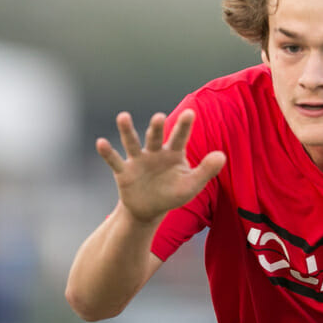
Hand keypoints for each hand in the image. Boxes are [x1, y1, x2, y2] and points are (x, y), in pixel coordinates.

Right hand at [96, 109, 225, 223]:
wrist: (149, 210)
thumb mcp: (191, 185)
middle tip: (159, 117)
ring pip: (132, 142)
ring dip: (127, 130)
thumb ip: (206, 170)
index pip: (180, 137)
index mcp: (173, 153)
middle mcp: (154, 152)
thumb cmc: (172, 194)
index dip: (184, 126)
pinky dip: (107, 152)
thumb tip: (222, 155)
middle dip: (156, 127)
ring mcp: (138, 160)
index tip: (190, 113)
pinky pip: (115, 161)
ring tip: (123, 117)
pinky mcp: (124, 172)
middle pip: (155, 137)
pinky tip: (101, 142)